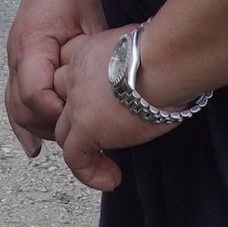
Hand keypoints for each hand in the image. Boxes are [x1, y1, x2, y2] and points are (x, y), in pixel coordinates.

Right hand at [4, 0, 107, 153]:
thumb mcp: (88, 24)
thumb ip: (90, 60)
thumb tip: (105, 95)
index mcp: (31, 45)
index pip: (35, 94)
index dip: (58, 113)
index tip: (84, 122)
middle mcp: (17, 56)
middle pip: (23, 108)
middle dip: (53, 127)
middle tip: (86, 139)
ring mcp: (15, 60)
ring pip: (17, 108)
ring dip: (41, 128)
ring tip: (70, 145)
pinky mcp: (21, 64)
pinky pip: (16, 99)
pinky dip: (24, 124)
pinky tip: (34, 149)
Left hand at [51, 23, 184, 191]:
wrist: (163, 59)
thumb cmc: (167, 51)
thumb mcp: (143, 47)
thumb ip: (136, 59)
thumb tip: (155, 68)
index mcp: (90, 51)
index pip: (70, 68)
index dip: (81, 86)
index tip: (101, 100)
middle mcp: (76, 74)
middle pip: (60, 99)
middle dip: (76, 118)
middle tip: (102, 133)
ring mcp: (77, 102)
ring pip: (63, 130)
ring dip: (80, 148)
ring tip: (105, 165)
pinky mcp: (86, 127)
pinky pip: (74, 158)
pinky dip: (88, 173)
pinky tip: (110, 181)